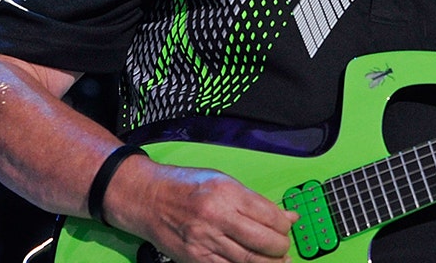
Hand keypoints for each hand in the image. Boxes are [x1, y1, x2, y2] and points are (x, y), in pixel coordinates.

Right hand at [109, 157, 299, 262]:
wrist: (147, 198)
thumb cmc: (186, 186)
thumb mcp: (224, 181)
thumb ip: (256, 201)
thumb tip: (288, 216)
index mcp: (228, 193)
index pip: (270, 216)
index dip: (284, 225)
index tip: (287, 226)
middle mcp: (217, 217)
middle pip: (263, 241)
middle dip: (280, 248)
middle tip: (284, 247)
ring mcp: (205, 240)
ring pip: (248, 261)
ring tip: (277, 261)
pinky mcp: (194, 258)